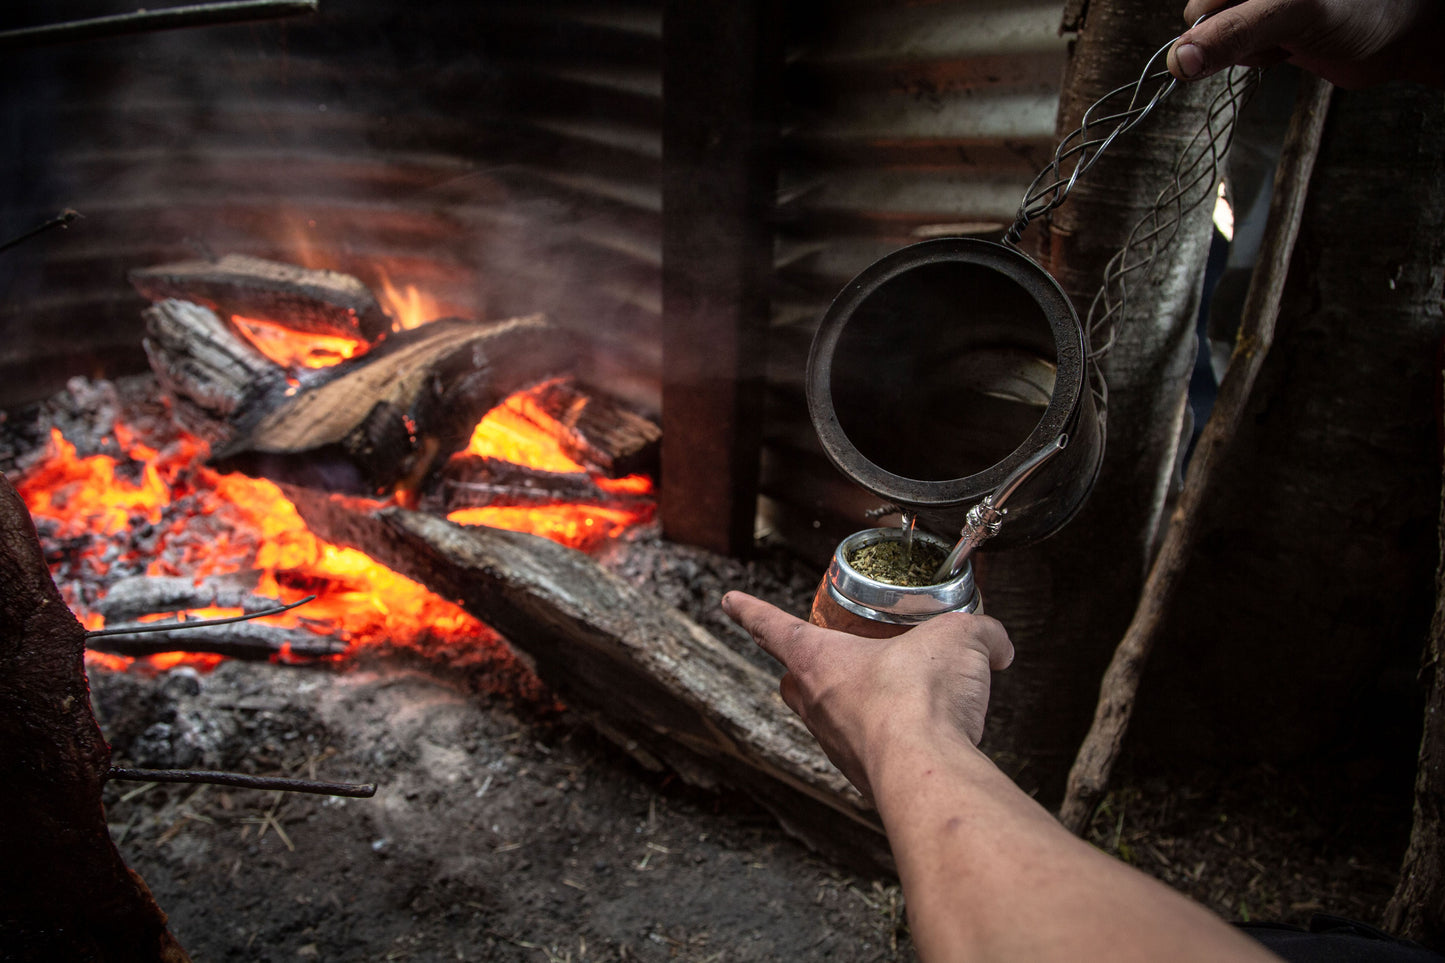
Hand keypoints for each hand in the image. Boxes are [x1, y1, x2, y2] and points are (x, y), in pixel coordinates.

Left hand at [720, 591, 1013, 801]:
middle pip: (792, 682)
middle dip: (802, 669)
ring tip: (887, 699)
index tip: (730, 602)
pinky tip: (920, 739)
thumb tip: (998, 646)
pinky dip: (887, 743)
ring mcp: (838, 746)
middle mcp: (819, 705)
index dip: (751, 611)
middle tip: (822, 659)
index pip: (773, 626)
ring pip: (828, 721)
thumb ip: (982, 635)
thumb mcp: (960, 640)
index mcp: (820, 660)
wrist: (926, 771)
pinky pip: (868, 753)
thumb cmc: (920, 700)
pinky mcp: (866, 778)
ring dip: (850, 709)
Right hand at [1167, 0, 1444, 87]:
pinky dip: (1255, 58)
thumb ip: (1233, 33)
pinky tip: (1286, 49)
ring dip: (1245, 51)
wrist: (1401, 36)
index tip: (1249, 28)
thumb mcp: (1292, 13)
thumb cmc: (1361, 10)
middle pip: (1200, 15)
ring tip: (1285, 42)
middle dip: (1231, 35)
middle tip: (1276, 34)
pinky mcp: (1263, 28)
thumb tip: (1177, 61)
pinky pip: (1233, 49)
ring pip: (1213, 37)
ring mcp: (1253, 5)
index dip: (1214, 19)